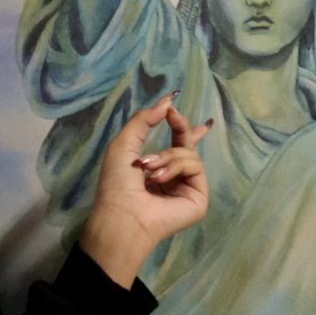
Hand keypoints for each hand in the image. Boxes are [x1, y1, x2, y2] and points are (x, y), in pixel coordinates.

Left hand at [79, 95, 209, 287]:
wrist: (122, 213)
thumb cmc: (117, 183)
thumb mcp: (124, 144)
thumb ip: (143, 120)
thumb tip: (167, 101)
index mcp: (156, 168)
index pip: (177, 145)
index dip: (184, 128)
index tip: (174, 110)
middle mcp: (174, 178)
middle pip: (188, 146)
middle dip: (182, 128)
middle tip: (173, 116)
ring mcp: (187, 188)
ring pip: (189, 153)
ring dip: (168, 155)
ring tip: (149, 170)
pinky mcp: (198, 198)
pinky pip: (195, 166)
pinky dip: (176, 166)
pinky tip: (159, 179)